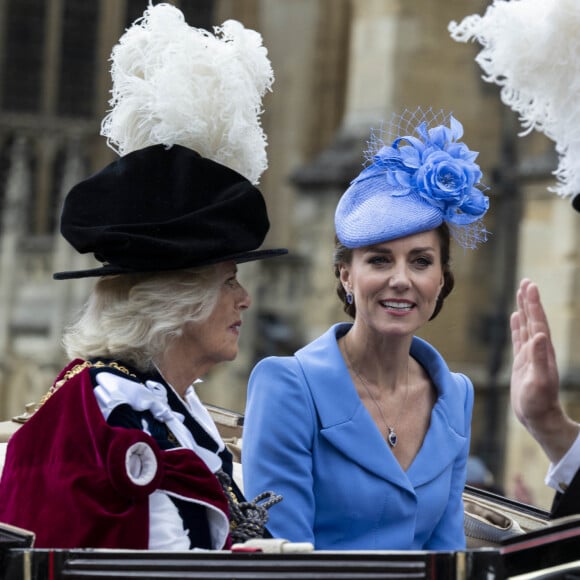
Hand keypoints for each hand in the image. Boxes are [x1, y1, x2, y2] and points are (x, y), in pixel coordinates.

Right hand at [510, 278, 578, 462]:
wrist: (538, 418)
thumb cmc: (539, 403)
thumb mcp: (539, 382)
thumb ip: (538, 359)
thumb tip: (538, 335)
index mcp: (542, 350)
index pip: (537, 321)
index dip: (533, 304)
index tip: (529, 286)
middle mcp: (538, 349)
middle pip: (533, 319)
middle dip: (530, 301)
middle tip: (526, 282)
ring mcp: (530, 354)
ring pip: (526, 326)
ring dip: (524, 309)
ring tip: (521, 293)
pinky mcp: (522, 361)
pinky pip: (519, 338)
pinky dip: (517, 326)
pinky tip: (515, 317)